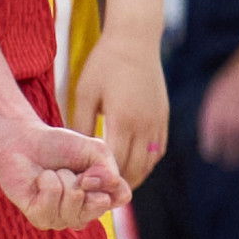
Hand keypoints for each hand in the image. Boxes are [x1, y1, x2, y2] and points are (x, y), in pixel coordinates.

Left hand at [0, 119, 128, 231]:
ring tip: (53, 174)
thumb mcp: (95, 151)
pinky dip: (46, 180)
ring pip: (74, 199)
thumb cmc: (61, 147)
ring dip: (62, 176)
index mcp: (101, 198)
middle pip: (99, 203)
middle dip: (82, 178)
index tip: (90, 166)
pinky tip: (40, 181)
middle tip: (68, 171)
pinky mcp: (39, 218)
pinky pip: (51, 197)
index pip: (121, 197)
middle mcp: (84, 214)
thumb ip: (109, 171)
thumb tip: (101, 195)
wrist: (24, 143)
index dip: (108, 178)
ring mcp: (62, 220)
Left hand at [73, 32, 170, 189]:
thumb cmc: (104, 65)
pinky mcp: (164, 117)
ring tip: (116, 186)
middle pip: (135, 168)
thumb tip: (73, 153)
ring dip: (134, 176)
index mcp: (123, 120)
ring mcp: (158, 122)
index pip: (116, 163)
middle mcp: (145, 125)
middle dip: (118, 185)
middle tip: (100, 196)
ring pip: (150, 163)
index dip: (103, 180)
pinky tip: (134, 166)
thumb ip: (80, 124)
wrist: (135, 41)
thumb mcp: (84, 93)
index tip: (89, 191)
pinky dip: (147, 163)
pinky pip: (159, 150)